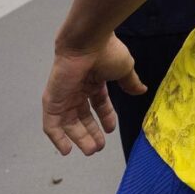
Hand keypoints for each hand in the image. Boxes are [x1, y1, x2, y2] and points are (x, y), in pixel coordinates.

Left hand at [42, 33, 145, 155]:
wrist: (87, 43)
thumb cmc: (107, 53)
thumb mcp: (124, 69)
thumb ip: (130, 82)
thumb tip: (142, 91)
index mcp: (94, 81)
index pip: (98, 103)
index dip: (105, 117)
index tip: (111, 130)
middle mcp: (78, 89)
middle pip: (82, 116)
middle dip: (91, 132)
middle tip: (98, 148)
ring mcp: (64, 96)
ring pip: (69, 123)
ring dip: (78, 138)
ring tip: (90, 150)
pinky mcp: (53, 101)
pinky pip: (51, 124)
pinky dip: (57, 138)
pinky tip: (66, 150)